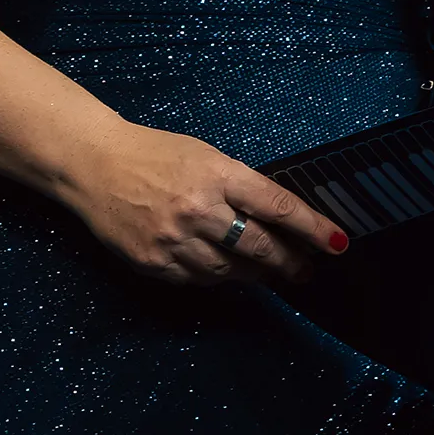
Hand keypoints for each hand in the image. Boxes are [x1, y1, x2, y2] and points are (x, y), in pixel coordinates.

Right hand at [58, 120, 349, 290]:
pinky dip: (220, 280)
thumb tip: (274, 218)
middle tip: (309, 269)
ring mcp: (176, 241)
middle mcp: (200, 210)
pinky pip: (200, 281)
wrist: (95, 165)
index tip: (338, 242)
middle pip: (260, 247)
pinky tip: (231, 276)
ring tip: (275, 274)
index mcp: (217, 174)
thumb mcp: (204, 155)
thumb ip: (237, 185)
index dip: (312, 227)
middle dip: (291, 262)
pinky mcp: (156, 264)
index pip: (276, 205)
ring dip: (259, 276)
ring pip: (232, 272)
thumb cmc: (155, 153)